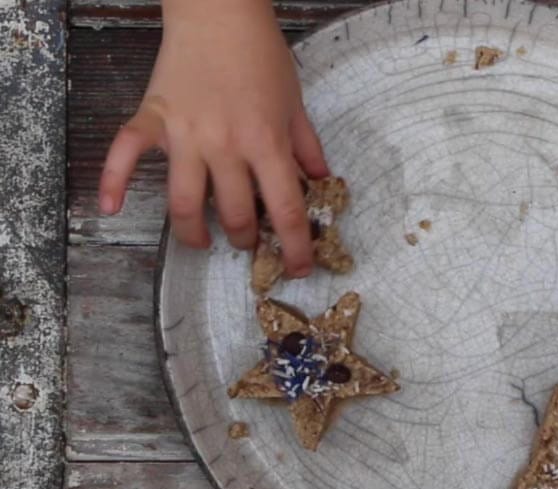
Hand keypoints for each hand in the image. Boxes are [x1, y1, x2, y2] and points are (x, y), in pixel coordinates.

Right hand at [98, 0, 327, 275]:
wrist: (219, 11)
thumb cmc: (262, 56)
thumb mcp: (295, 103)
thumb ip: (307, 147)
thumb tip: (322, 182)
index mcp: (266, 143)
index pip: (286, 210)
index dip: (296, 247)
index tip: (299, 268)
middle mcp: (225, 146)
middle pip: (234, 214)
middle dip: (245, 239)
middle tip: (249, 241)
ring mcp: (185, 134)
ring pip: (185, 202)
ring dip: (194, 232)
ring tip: (203, 241)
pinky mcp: (153, 119)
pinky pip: (125, 154)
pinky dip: (114, 182)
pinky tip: (110, 209)